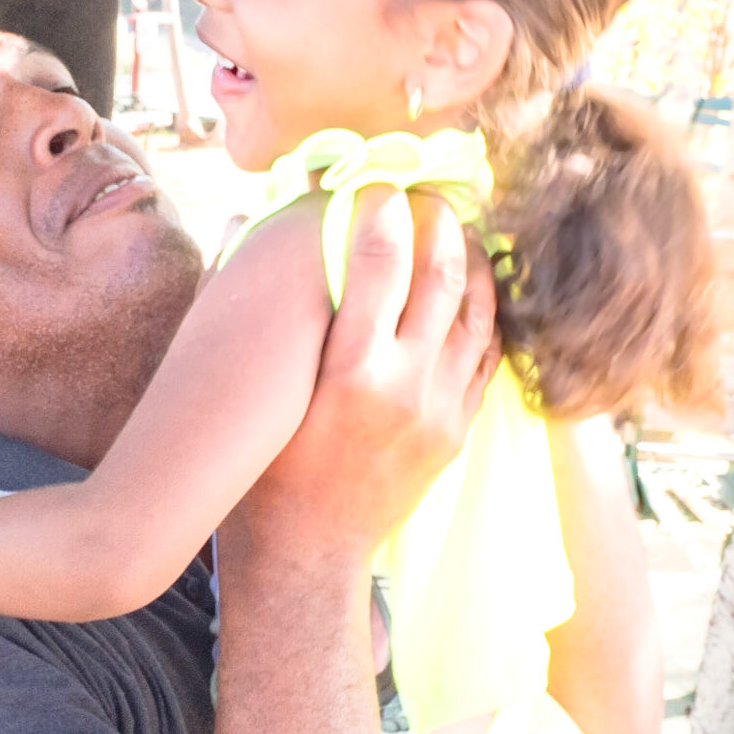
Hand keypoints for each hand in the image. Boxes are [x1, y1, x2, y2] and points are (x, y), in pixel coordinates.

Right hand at [228, 187, 498, 566]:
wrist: (306, 552)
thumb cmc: (259, 469)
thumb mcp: (247, 385)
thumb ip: (248, 303)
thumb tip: (246, 216)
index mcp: (348, 368)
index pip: (382, 259)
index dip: (385, 207)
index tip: (382, 181)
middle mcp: (405, 385)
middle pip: (442, 275)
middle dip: (440, 222)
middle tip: (428, 193)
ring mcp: (440, 410)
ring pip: (477, 312)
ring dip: (471, 261)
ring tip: (457, 231)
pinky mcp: (456, 430)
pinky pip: (487, 355)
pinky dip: (484, 314)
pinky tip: (472, 288)